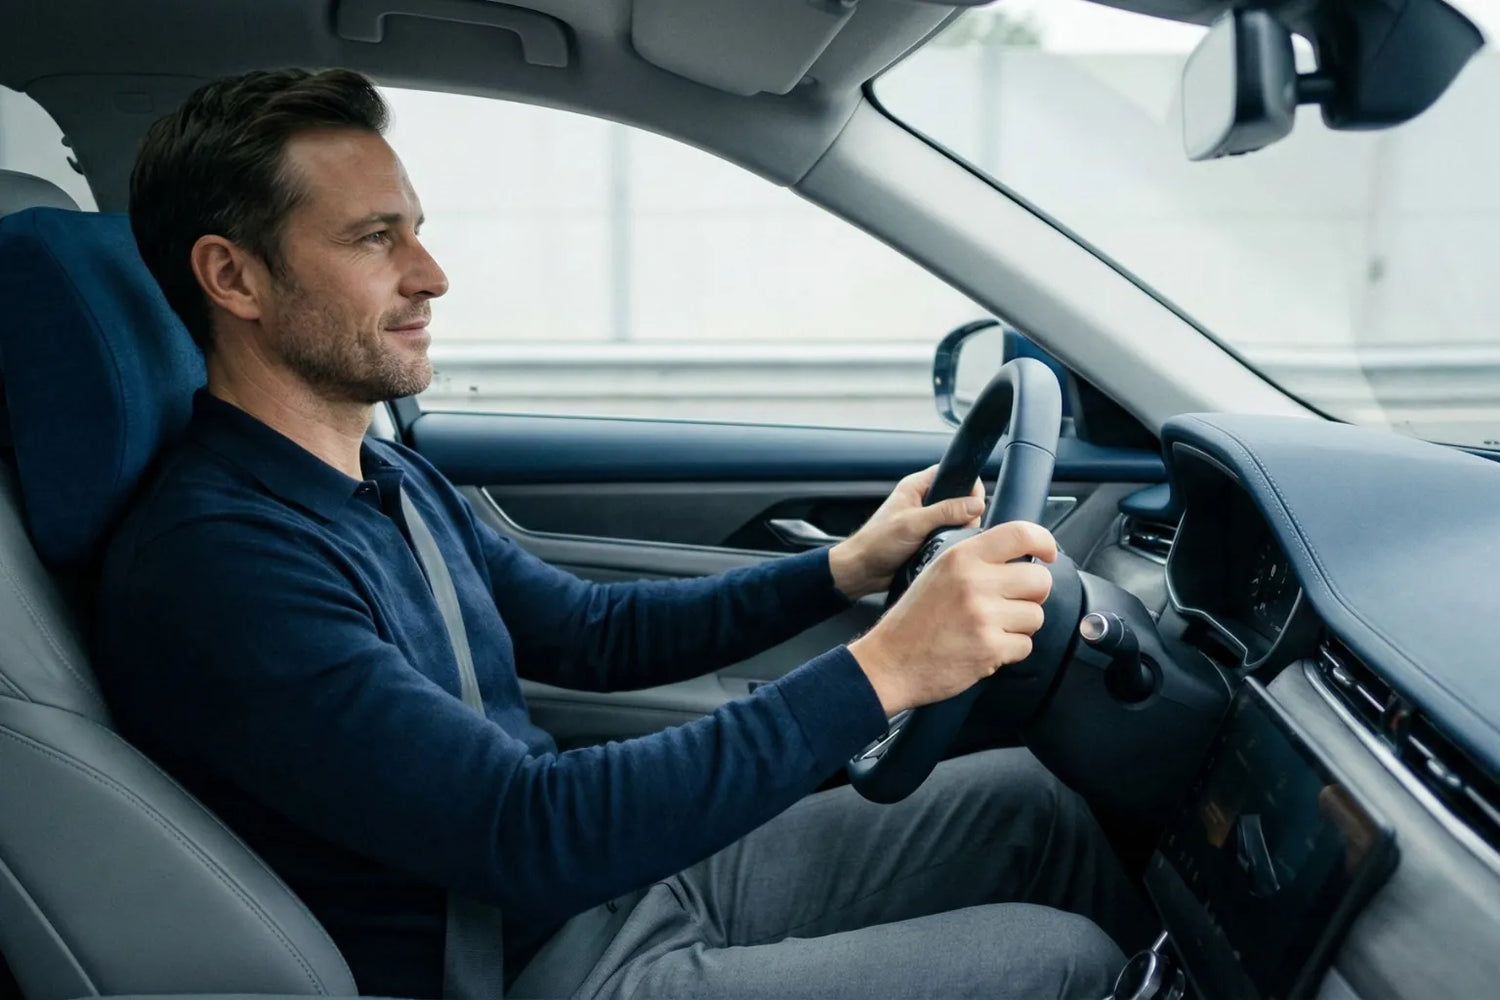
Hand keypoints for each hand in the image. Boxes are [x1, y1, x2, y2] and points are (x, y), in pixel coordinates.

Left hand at [828, 465, 985, 599]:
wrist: (863, 570)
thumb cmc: (877, 542)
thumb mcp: (913, 524)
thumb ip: (946, 512)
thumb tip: (975, 505)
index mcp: (916, 487)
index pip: (951, 474)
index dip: (967, 486)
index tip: (976, 504)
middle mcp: (922, 500)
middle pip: (958, 498)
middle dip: (966, 513)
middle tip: (961, 528)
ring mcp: (926, 520)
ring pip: (956, 519)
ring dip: (959, 530)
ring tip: (948, 541)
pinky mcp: (927, 537)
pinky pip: (949, 536)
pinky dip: (952, 542)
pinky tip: (946, 549)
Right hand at [847, 521, 1056, 715]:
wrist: (890, 662)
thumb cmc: (913, 620)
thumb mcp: (938, 572)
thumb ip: (975, 559)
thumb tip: (1019, 554)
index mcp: (961, 557)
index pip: (1020, 534)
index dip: (1044, 542)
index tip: (1048, 553)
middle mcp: (974, 582)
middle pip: (1039, 580)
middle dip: (1032, 595)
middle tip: (1012, 603)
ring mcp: (984, 616)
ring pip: (1036, 616)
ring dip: (1019, 626)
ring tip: (990, 628)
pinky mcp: (990, 647)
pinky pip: (1025, 646)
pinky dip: (1010, 651)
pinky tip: (985, 647)